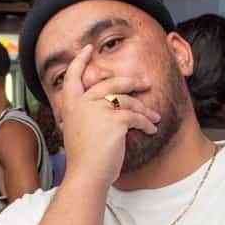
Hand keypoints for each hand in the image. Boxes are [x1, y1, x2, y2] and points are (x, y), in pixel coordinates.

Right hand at [57, 43, 160, 186]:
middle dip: (131, 81)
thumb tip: (113, 104)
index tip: (86, 49)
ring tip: (154, 118)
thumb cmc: (85, 159)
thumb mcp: (79, 130)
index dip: (79, 61)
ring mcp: (98, 109)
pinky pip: (136, 116)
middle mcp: (82, 103)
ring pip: (128, 100)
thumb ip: (89, 114)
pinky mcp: (114, 120)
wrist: (86, 175)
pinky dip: (147, 123)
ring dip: (144, 109)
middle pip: (111, 82)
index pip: (72, 76)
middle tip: (144, 83)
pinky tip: (151, 130)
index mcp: (71, 105)